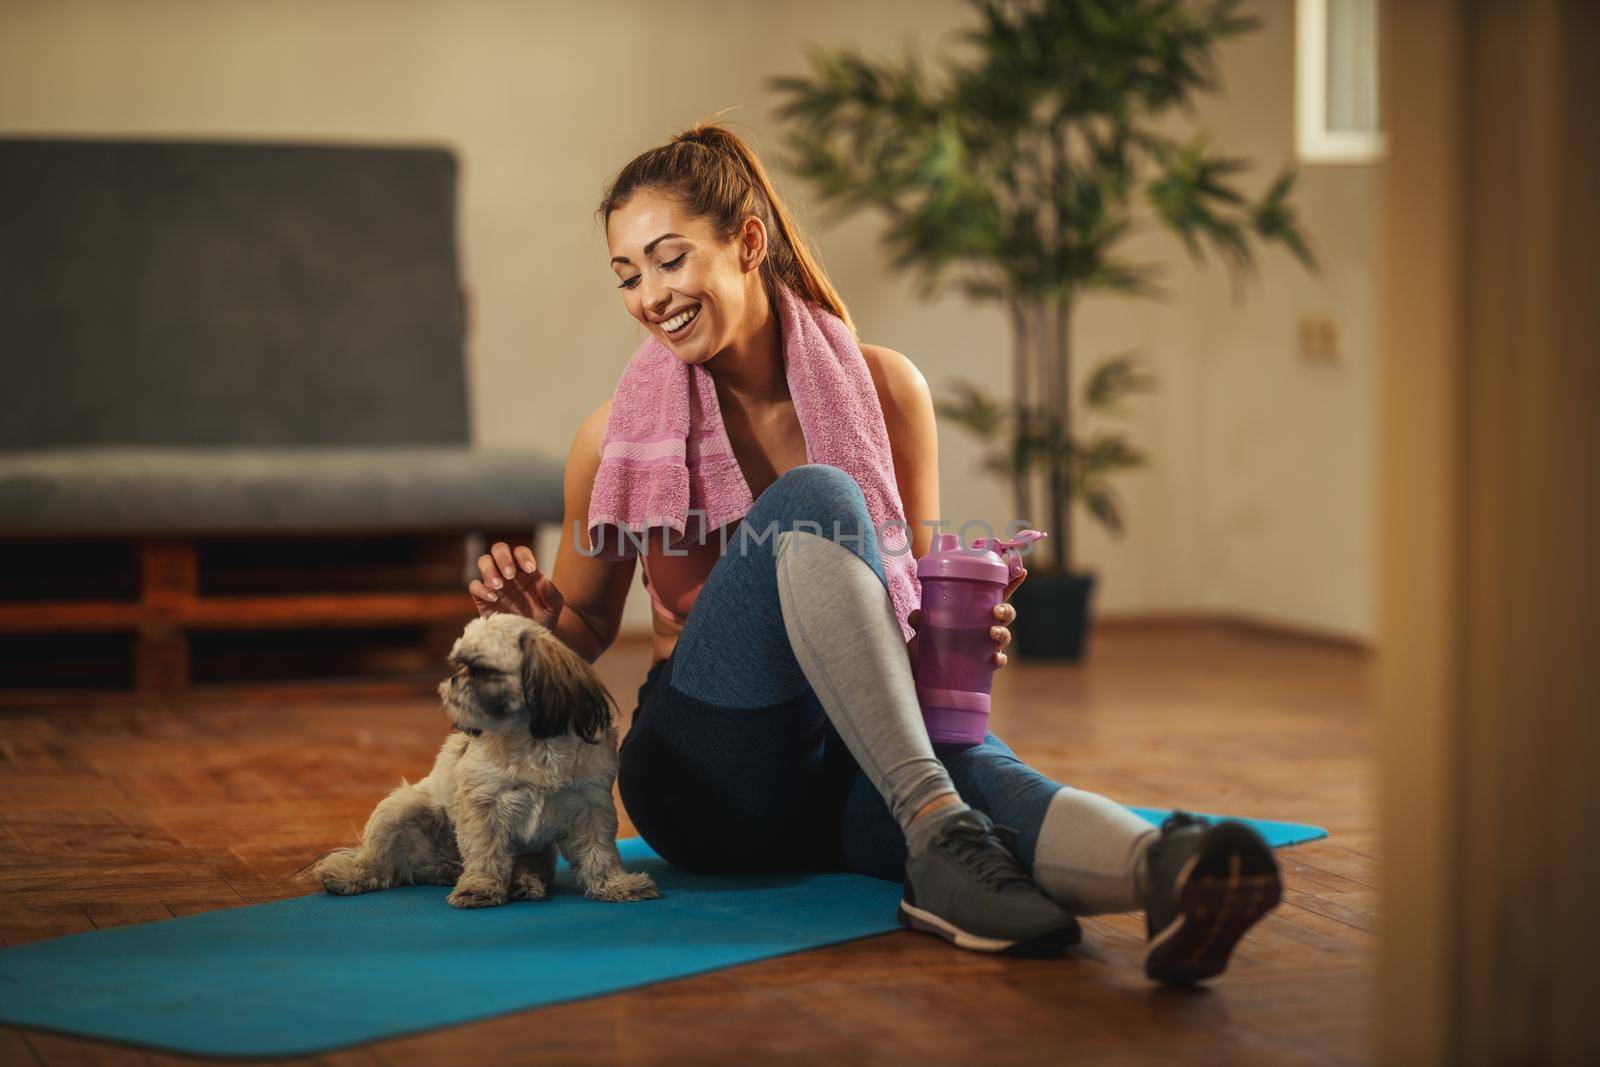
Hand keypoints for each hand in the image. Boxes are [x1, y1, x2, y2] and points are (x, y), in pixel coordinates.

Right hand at [468, 542, 564, 627]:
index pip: (521, 552)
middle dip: (503, 558)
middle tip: (510, 576)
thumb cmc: (544, 619)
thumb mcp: (553, 607)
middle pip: (499, 549)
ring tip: (499, 586)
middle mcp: (508, 573)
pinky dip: (481, 589)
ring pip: (484, 561)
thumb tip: (542, 579)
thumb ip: (551, 593)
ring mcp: (494, 584)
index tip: (530, 569)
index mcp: (526, 570)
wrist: (530, 639)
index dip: (524, 556)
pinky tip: (493, 599)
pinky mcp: (482, 598)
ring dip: (490, 570)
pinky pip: (474, 585)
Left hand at [905, 566, 1025, 672]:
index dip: (1011, 583)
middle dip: (1007, 610)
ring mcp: (986, 646)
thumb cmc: (928, 643)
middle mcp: (984, 627)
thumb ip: (919, 618)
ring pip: (1005, 636)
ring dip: (1003, 633)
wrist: (922, 671)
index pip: (996, 594)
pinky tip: (995, 658)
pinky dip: (1000, 659)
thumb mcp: (922, 627)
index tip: (1021, 572)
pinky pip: (998, 661)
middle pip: (1006, 615)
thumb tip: (916, 615)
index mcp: (975, 612)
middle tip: (997, 611)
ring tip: (993, 632)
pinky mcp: (983, 665)